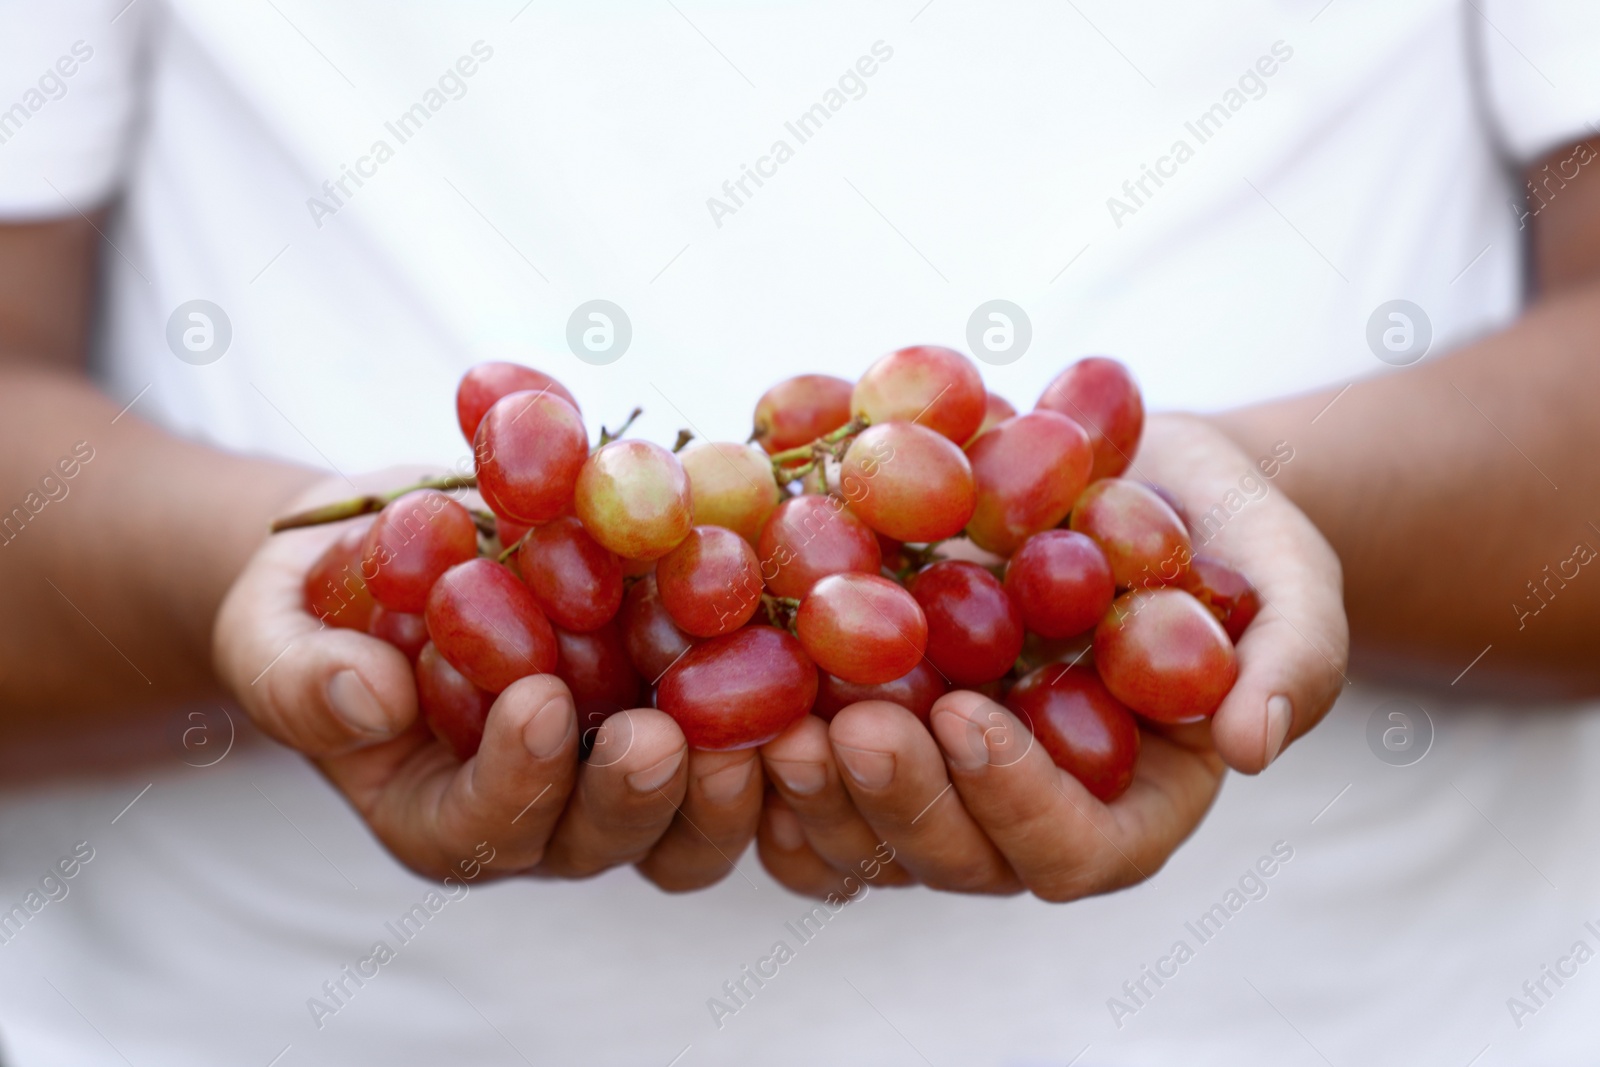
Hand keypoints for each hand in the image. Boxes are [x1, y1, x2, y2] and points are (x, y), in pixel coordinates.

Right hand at [214, 472, 762, 888]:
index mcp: (441, 815)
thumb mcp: (274, 631)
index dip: (516, 779)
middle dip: (636, 796)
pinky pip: (737, 733)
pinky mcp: (676, 706)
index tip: (538, 701)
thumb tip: (364, 695)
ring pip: (690, 815)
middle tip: (662, 733)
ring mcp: (617, 767)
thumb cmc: (317, 607)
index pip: (484, 828)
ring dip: (727, 777)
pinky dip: (772, 705)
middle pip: (606, 840)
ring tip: (759, 709)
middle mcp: (543, 813)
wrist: (392, 552)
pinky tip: (801, 647)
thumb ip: (299, 676)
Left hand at [755, 414, 1347, 900]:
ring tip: (769, 717)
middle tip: (853, 724)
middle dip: (897, 801)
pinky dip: (760, 755)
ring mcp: (938, 779)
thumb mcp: (1289, 579)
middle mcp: (1021, 811)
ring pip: (861, 839)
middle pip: (951, 860)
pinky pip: (806, 778)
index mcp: (1127, 805)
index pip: (1072, 850)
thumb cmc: (1220, 535)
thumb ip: (1293, 657)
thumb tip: (1254, 743)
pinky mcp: (874, 727)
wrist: (1126, 477)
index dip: (1015, 801)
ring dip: (814, 794)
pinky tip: (728, 684)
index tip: (970, 714)